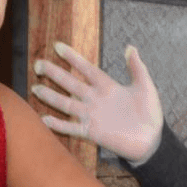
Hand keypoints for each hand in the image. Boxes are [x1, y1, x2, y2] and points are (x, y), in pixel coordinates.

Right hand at [31, 41, 164, 163]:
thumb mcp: (145, 87)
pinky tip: (44, 119)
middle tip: (38, 64)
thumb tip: (130, 47)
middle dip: (55, 74)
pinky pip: (72, 128)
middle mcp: (96, 99)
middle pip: (71, 84)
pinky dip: (59, 125)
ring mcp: (93, 116)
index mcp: (107, 86)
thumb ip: (137, 68)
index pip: (86, 69)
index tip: (58, 46)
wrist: (152, 140)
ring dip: (51, 97)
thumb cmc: (150, 113)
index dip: (73, 58)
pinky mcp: (93, 132)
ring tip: (35, 88)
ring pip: (67, 104)